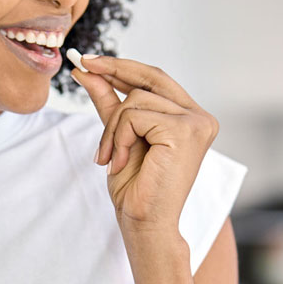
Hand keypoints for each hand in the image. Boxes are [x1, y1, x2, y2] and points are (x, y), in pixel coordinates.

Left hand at [70, 53, 218, 234]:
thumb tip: (88, 71)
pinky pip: (134, 115)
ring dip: (112, 128)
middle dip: (112, 72)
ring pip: (135, 99)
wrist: (145, 222)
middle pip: (148, 79)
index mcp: (191, 118)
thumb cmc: (136, 187)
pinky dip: (118, 137)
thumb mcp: (119, 136)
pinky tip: (120, 161)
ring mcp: (196, 123)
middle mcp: (200, 117)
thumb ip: (109, 103)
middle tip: (82, 66)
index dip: (123, 67)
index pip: (156, 80)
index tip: (92, 61)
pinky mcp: (184, 131)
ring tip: (110, 157)